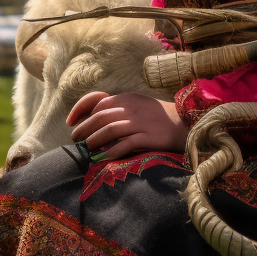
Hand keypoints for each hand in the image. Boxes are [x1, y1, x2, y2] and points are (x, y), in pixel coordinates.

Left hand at [67, 91, 186, 161]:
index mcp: (127, 98)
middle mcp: (131, 108)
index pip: (98, 101)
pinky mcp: (148, 137)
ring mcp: (140, 122)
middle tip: (75, 139)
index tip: (71, 122)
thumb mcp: (137, 105)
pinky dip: (111, 151)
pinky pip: (125, 144)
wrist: (184, 123)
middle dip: (84, 128)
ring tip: (86, 149)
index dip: (81, 111)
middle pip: (100, 117)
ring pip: (109, 130)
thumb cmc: (157, 116)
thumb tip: (94, 120)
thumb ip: (118, 109)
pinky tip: (102, 158)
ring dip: (94, 140)